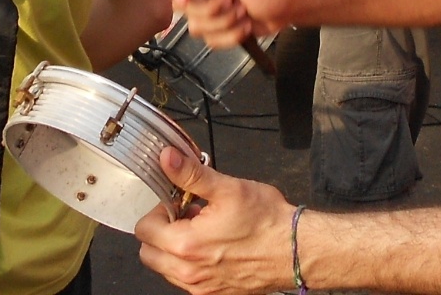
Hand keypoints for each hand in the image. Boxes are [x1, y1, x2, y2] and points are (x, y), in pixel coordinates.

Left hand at [136, 147, 294, 294]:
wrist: (296, 249)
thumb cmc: (266, 221)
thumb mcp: (227, 188)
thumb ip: (190, 174)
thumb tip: (167, 158)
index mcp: (186, 245)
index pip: (144, 229)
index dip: (158, 210)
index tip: (177, 202)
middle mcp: (188, 272)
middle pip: (148, 253)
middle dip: (161, 232)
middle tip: (186, 216)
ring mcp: (201, 287)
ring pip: (166, 268)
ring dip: (174, 249)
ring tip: (203, 231)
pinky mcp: (213, 294)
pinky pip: (186, 280)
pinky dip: (190, 264)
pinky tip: (213, 247)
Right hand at [169, 0, 294, 47]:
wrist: (288, 9)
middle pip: (182, 5)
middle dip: (209, 10)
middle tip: (233, 2)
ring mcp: (210, 9)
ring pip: (196, 26)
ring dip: (224, 24)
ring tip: (243, 13)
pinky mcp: (217, 28)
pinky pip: (211, 41)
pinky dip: (230, 37)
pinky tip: (245, 27)